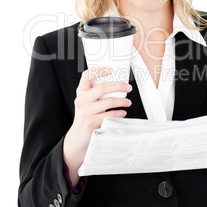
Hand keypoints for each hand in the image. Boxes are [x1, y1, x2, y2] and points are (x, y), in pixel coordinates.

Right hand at [63, 66, 131, 184]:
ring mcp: (86, 111)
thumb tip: (116, 82)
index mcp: (81, 92)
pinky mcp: (92, 122)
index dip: (99, 70)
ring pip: (109, 101)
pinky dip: (119, 113)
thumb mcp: (86, 102)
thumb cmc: (86, 116)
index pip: (87, 75)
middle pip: (103, 87)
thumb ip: (94, 92)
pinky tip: (122, 113)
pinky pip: (110, 114)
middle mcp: (82, 100)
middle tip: (128, 87)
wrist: (78, 137)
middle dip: (119, 86)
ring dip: (122, 101)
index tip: (110, 69)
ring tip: (127, 102)